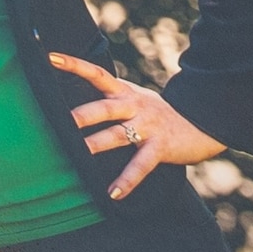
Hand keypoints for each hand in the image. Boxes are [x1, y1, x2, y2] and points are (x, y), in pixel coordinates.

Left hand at [49, 52, 225, 199]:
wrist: (201, 124)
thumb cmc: (157, 114)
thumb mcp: (134, 100)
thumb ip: (109, 100)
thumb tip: (72, 107)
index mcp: (125, 92)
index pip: (97, 74)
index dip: (75, 65)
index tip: (51, 58)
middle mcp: (134, 106)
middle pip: (105, 108)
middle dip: (84, 114)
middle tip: (63, 119)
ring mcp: (148, 126)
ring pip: (118, 135)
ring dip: (98, 144)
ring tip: (79, 153)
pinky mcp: (160, 147)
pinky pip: (140, 165)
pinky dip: (127, 180)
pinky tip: (113, 193)